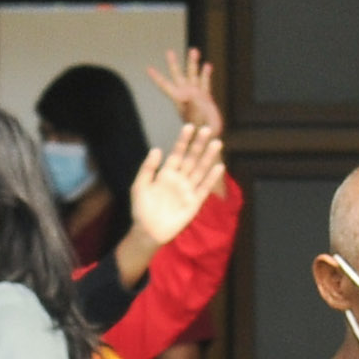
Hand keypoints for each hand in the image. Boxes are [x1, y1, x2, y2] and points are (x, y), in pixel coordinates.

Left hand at [126, 121, 225, 250]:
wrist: (147, 231)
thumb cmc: (141, 209)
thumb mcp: (139, 186)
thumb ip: (148, 168)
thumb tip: (157, 149)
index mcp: (166, 173)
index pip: (177, 153)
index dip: (183, 140)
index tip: (189, 127)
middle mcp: (179, 179)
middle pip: (191, 158)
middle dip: (198, 144)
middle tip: (207, 129)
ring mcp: (188, 189)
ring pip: (200, 170)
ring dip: (208, 157)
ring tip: (216, 143)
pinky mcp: (194, 202)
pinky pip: (204, 188)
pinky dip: (211, 178)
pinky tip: (219, 167)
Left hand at [147, 44, 221, 136]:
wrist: (207, 137)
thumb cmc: (199, 131)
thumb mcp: (194, 118)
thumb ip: (191, 105)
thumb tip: (188, 96)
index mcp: (180, 99)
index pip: (165, 85)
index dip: (157, 77)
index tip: (148, 69)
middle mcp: (186, 95)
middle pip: (178, 76)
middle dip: (174, 64)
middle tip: (169, 51)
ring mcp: (196, 95)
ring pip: (193, 75)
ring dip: (193, 63)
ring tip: (194, 50)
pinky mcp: (205, 98)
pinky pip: (205, 83)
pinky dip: (205, 74)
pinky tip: (207, 65)